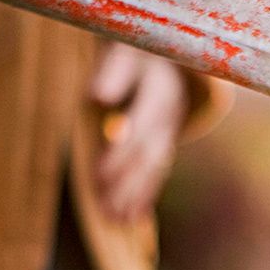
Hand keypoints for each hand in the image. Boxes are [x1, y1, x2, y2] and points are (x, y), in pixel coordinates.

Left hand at [90, 42, 190, 222]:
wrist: (167, 52)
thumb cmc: (136, 51)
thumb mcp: (125, 51)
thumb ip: (113, 72)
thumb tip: (98, 96)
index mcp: (161, 88)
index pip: (141, 125)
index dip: (121, 151)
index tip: (100, 174)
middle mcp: (170, 114)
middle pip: (149, 152)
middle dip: (126, 180)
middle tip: (104, 204)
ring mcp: (170, 131)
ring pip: (155, 167)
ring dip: (135, 195)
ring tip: (116, 219)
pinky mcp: (166, 143)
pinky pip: (158, 172)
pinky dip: (145, 196)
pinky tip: (132, 218)